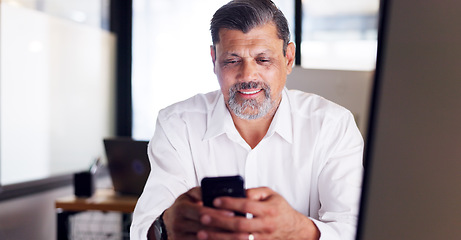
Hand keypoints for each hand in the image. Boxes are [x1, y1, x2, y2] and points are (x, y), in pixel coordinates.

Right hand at [148, 187, 234, 239]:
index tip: (232, 214)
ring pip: (203, 239)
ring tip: (237, 236)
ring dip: (221, 238)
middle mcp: (177, 224)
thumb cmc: (184, 206)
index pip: (201, 211)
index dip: (217, 213)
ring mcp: (178, 237)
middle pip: (204, 227)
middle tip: (240, 227)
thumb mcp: (189, 196)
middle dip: (222, 227)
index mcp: (180, 208)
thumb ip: (200, 191)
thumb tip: (215, 189)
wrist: (168, 223)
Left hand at [197, 187, 319, 239]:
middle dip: (219, 221)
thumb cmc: (280, 210)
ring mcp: (262, 239)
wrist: (295, 231)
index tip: (214, 200)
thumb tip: (238, 191)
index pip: (246, 205)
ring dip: (218, 237)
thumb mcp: (271, 195)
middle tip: (203, 217)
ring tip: (202, 233)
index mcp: (268, 210)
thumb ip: (254, 192)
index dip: (229, 203)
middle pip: (239, 225)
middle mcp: (265, 226)